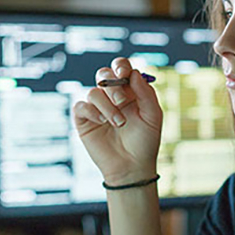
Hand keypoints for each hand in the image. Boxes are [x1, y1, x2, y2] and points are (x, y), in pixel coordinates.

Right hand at [72, 57, 162, 185]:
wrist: (132, 166)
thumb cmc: (145, 141)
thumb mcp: (153, 115)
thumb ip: (145, 93)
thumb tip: (133, 73)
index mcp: (129, 91)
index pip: (121, 68)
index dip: (120, 67)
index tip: (124, 75)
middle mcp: (111, 96)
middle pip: (104, 74)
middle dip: (113, 85)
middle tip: (123, 101)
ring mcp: (97, 108)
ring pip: (93, 92)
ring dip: (107, 106)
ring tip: (119, 123)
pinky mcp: (84, 120)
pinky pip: (81, 106)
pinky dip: (92, 111)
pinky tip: (102, 122)